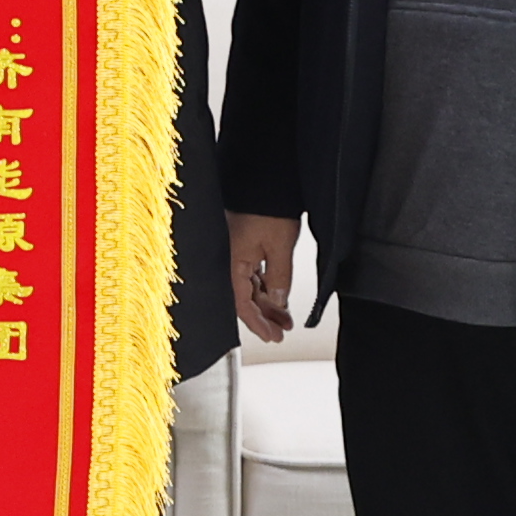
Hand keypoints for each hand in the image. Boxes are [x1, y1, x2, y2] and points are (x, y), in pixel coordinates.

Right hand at [227, 210, 302, 343]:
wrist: (265, 179)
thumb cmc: (266, 207)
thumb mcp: (279, 248)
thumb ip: (279, 278)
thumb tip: (278, 302)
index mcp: (232, 264)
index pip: (242, 305)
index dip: (258, 324)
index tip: (271, 336)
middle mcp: (230, 260)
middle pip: (244, 298)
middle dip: (264, 317)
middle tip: (280, 331)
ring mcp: (235, 252)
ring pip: (249, 287)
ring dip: (266, 303)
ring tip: (285, 316)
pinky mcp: (241, 244)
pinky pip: (251, 273)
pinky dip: (265, 286)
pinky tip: (276, 295)